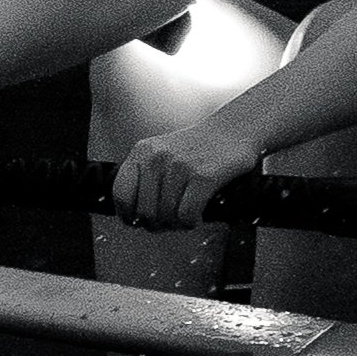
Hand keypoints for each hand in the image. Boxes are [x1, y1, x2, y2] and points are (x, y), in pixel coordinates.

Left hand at [113, 118, 254, 229]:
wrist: (234, 131)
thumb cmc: (200, 148)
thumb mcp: (162, 153)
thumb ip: (146, 178)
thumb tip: (135, 216)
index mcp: (142, 151)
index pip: (121, 193)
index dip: (128, 215)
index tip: (136, 222)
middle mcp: (157, 157)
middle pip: (145, 211)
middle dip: (158, 224)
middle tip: (169, 223)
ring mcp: (180, 166)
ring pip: (166, 216)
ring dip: (177, 224)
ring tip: (186, 217)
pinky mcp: (203, 177)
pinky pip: (187, 215)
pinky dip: (192, 222)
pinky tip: (198, 215)